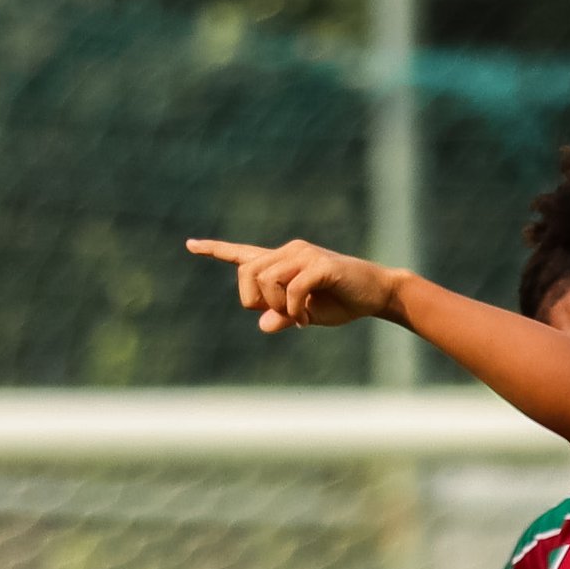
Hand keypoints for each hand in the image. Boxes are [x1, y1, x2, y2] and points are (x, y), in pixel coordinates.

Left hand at [187, 237, 404, 332]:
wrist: (378, 293)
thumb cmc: (342, 302)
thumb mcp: (307, 314)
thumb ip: (282, 316)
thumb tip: (261, 324)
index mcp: (282, 261)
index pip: (243, 254)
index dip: (216, 250)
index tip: (191, 244)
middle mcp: (289, 252)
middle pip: (247, 273)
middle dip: (255, 301)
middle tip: (280, 316)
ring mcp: (304, 255)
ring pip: (266, 280)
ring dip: (278, 308)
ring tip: (300, 318)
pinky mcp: (320, 265)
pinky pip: (292, 288)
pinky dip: (295, 310)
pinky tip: (307, 318)